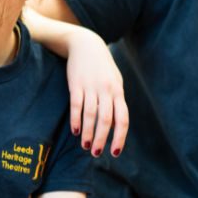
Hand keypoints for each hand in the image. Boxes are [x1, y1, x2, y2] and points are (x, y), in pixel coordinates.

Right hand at [66, 29, 128, 156]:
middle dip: (102, 139)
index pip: (122, 119)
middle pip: (106, 119)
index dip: (120, 137)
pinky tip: (75, 131)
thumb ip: (116, 102)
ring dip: (88, 133)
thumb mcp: (114, 81)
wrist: (86, 44)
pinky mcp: (76, 84)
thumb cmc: (102, 67)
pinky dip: (76, 120)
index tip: (114, 152)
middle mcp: (106, 90)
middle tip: (96, 153)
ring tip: (85, 146)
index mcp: (118, 91)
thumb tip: (115, 126)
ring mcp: (91, 86)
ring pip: (90, 114)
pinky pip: (76, 105)